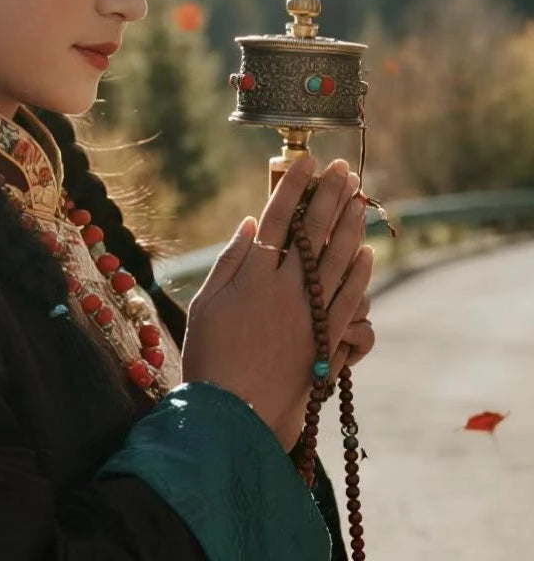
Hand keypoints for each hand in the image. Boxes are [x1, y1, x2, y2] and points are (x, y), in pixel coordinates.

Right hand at [181, 156, 373, 450]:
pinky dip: (359, 273)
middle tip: (344, 171)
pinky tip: (367, 251)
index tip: (307, 163)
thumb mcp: (207, 302)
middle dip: (330, 197)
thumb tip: (251, 223)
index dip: (293, 188)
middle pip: (314, 233)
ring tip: (360, 199)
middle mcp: (284, 288)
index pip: (278, 220)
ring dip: (351, 226)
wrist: (232, 411)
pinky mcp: (324, 337)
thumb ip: (230, 260)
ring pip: (337, 259)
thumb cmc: (209, 354)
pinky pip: (349, 298)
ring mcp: (308, 312)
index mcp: (252, 275)